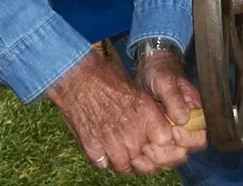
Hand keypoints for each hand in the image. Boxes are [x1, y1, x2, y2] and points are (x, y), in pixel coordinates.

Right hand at [46, 51, 185, 174]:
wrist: (78, 77)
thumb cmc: (107, 79)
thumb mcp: (136, 92)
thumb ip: (148, 115)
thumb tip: (158, 133)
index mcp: (146, 111)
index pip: (164, 141)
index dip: (160, 145)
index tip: (155, 143)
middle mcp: (131, 128)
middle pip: (144, 157)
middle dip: (141, 155)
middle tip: (135, 151)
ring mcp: (111, 139)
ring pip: (123, 165)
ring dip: (122, 161)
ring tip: (118, 152)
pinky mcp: (91, 146)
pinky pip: (102, 165)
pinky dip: (103, 161)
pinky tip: (102, 152)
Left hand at [135, 49, 207, 156]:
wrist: (147, 69)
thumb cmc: (161, 71)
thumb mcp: (166, 82)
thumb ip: (175, 99)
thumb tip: (183, 119)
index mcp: (195, 114)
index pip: (200, 137)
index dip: (188, 140)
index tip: (172, 131)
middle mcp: (185, 127)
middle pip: (184, 152)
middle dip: (168, 154)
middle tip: (150, 147)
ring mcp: (170, 133)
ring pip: (169, 157)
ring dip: (156, 160)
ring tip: (141, 154)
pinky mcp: (156, 137)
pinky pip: (156, 155)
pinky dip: (147, 161)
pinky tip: (136, 157)